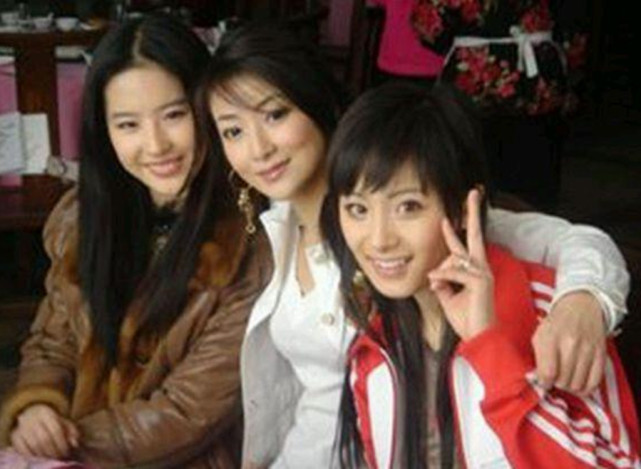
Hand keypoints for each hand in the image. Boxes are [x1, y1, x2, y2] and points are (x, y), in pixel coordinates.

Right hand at [10, 404, 79, 459]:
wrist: (31, 415)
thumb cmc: (51, 422)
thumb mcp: (64, 422)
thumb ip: (72, 432)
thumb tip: (75, 443)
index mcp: (47, 413)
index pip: (55, 430)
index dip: (62, 443)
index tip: (66, 451)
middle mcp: (32, 419)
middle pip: (44, 439)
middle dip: (53, 451)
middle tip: (59, 457)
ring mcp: (21, 427)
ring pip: (33, 445)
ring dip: (44, 455)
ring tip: (51, 458)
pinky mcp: (14, 436)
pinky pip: (22, 449)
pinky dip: (32, 456)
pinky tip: (39, 458)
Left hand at [428, 189, 494, 340]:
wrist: (478, 339)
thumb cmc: (466, 319)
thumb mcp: (447, 297)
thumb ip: (442, 281)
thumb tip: (434, 272)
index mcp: (474, 271)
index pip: (467, 244)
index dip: (461, 226)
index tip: (453, 213)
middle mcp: (481, 268)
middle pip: (475, 235)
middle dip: (472, 212)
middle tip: (473, 192)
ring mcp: (483, 274)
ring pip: (454, 259)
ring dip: (441, 274)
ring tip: (440, 288)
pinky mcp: (481, 282)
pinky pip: (453, 272)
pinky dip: (441, 278)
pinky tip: (436, 283)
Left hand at [532, 291, 606, 393]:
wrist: (581, 308)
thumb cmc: (557, 324)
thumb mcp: (539, 335)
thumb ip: (538, 357)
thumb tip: (539, 380)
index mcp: (550, 338)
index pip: (548, 372)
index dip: (544, 383)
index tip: (544, 382)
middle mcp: (570, 344)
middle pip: (563, 380)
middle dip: (557, 384)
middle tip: (555, 379)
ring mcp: (587, 349)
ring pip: (578, 384)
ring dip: (570, 387)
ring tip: (566, 379)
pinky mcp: (601, 354)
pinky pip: (594, 382)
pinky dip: (585, 388)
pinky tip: (579, 382)